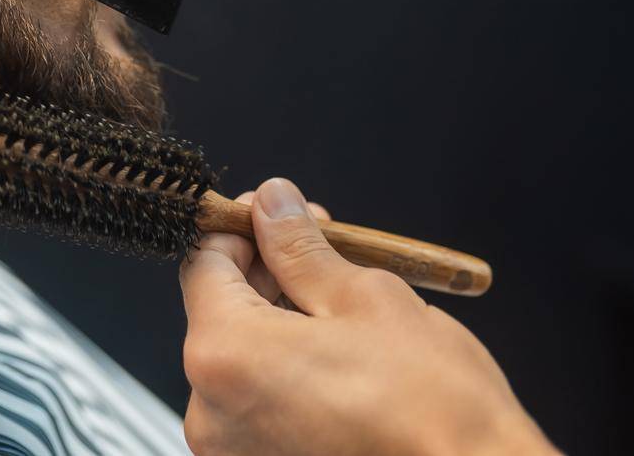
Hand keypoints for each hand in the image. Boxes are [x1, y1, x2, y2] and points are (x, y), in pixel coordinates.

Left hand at [179, 178, 555, 455]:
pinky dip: (286, 373)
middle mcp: (211, 413)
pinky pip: (256, 405)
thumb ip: (301, 247)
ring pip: (240, 360)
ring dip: (279, 322)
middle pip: (218, 313)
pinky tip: (337, 357)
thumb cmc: (431, 406)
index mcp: (224, 355)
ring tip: (341, 307)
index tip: (278, 217)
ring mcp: (232, 453)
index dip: (242, 230)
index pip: (202, 264)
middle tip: (322, 249)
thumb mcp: (365, 297)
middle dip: (266, 273)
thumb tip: (273, 204)